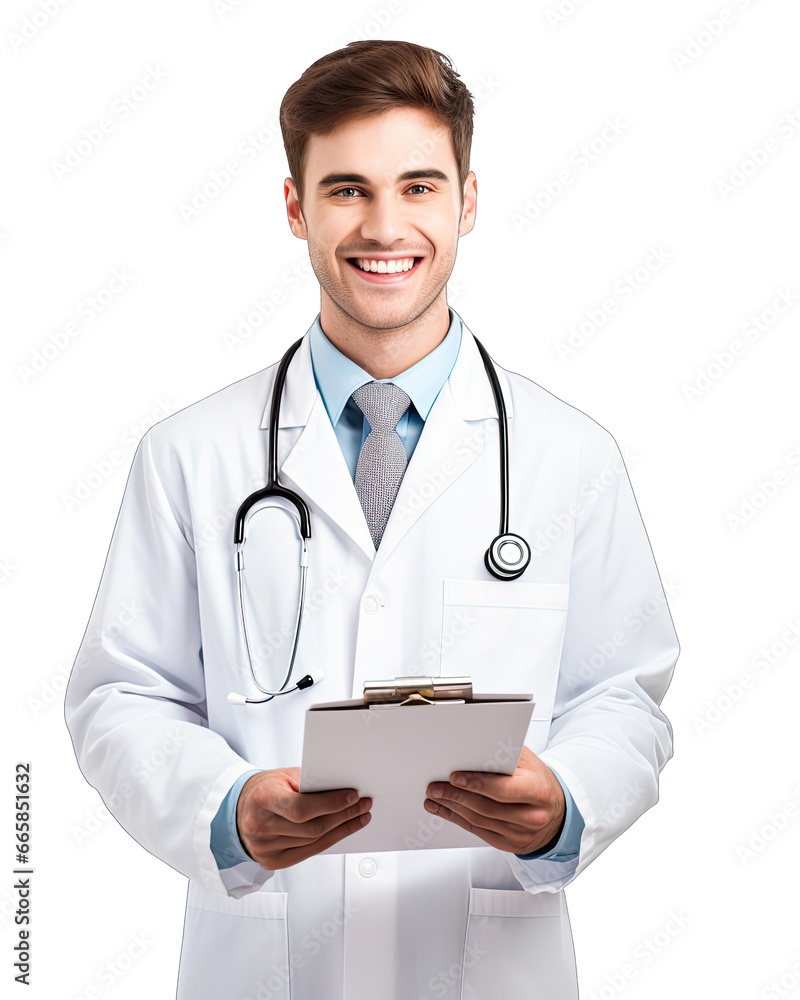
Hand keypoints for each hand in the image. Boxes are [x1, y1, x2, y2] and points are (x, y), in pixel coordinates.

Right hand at [237, 767, 370, 869]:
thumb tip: (343, 789)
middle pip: (312, 828)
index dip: (330, 804)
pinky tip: (343, 830)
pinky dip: (330, 840)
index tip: (352, 796)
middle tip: (363, 805)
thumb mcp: (284, 776)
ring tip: (360, 816)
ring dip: (342, 828)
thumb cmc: (266, 789)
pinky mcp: (272, 861)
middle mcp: (260, 826)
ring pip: (314, 841)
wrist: (242, 809)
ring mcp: (265, 848)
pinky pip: (309, 852)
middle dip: (344, 815)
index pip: (301, 808)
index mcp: (262, 799)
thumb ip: (309, 783)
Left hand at [424, 746, 565, 854]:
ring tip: (435, 797)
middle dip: (457, 796)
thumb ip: (505, 754)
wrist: (557, 810)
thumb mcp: (529, 762)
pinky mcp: (511, 845)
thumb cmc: (539, 781)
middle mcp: (532, 816)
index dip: (476, 784)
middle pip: (487, 808)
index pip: (503, 790)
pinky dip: (458, 820)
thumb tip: (473, 747)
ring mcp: (522, 834)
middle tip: (436, 787)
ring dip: (452, 809)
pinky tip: (445, 811)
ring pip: (479, 821)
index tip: (454, 777)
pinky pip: (479, 832)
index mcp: (538, 791)